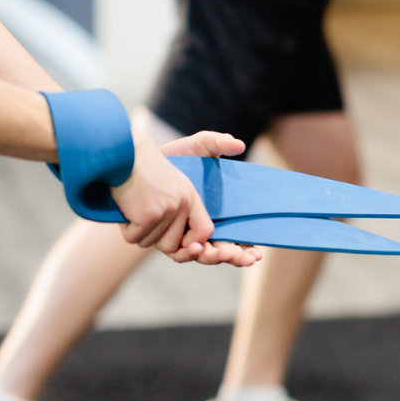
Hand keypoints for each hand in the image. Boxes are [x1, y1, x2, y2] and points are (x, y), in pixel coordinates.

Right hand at [106, 136, 223, 262]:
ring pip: (149, 242)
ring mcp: (167, 210)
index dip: (191, 243)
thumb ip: (177, 210)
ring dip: (136, 231)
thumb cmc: (140, 169)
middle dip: (152, 238)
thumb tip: (179, 246)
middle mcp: (182, 204)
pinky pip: (134, 238)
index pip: (205, 231)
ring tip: (133, 206)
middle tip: (142, 215)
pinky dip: (125, 228)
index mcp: (191, 196)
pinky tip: (125, 207)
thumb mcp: (169, 184)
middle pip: (171, 245)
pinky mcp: (149, 215)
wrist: (122, 153)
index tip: (178, 242)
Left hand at [153, 130, 262, 266]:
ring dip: (215, 258)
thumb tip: (238, 145)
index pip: (236, 238)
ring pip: (203, 256)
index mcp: (216, 214)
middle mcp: (200, 228)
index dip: (247, 249)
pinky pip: (178, 253)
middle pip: (222, 251)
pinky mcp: (164, 235)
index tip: (256, 254)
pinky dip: (188, 254)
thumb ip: (218, 142)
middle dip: (235, 257)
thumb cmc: (175, 155)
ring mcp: (182, 233)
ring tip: (222, 253)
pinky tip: (196, 247)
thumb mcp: (198, 146)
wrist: (142, 161)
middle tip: (246, 257)